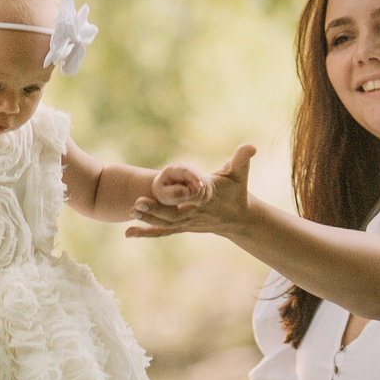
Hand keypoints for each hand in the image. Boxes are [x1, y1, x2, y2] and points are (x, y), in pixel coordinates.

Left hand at [127, 144, 255, 238]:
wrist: (239, 218)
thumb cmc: (237, 191)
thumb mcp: (240, 173)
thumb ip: (242, 158)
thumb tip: (252, 146)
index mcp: (207, 197)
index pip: (195, 196)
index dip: (183, 194)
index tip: (169, 191)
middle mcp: (195, 212)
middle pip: (174, 213)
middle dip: (157, 209)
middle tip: (138, 203)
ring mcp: (187, 222)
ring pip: (166, 224)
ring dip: (148, 220)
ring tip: (130, 213)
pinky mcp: (181, 227)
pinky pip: (162, 231)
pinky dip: (146, 232)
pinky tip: (128, 233)